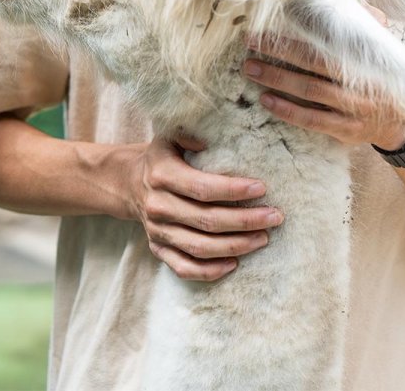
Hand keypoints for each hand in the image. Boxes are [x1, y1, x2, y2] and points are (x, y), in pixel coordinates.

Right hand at [132, 137, 284, 281]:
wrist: (129, 183)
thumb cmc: (163, 156)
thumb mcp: (171, 136)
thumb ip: (190, 133)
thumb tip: (210, 140)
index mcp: (163, 175)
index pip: (202, 188)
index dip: (233, 190)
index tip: (262, 188)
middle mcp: (158, 206)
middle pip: (207, 220)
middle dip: (245, 221)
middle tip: (275, 216)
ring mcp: (157, 232)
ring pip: (200, 247)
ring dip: (236, 246)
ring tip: (264, 238)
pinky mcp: (158, 250)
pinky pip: (185, 268)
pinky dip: (210, 271)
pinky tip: (234, 263)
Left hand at [243, 6, 404, 150]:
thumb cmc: (387, 79)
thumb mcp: (386, 50)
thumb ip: (370, 27)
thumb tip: (353, 3)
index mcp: (364, 61)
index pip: (324, 46)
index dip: (295, 37)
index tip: (269, 25)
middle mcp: (357, 84)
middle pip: (312, 66)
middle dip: (278, 53)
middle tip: (250, 44)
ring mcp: (350, 109)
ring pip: (308, 93)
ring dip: (276, 80)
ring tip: (251, 69)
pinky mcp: (344, 130)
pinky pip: (311, 120)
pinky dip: (287, 110)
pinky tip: (266, 100)